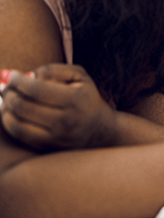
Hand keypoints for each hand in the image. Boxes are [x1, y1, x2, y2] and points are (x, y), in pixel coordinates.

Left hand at [0, 64, 116, 151]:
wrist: (100, 130)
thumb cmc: (85, 97)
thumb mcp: (78, 76)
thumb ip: (52, 70)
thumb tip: (25, 75)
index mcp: (75, 99)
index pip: (37, 89)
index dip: (18, 81)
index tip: (10, 75)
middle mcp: (66, 121)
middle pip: (24, 106)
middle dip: (8, 93)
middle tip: (5, 86)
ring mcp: (56, 137)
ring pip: (17, 124)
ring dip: (5, 109)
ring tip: (7, 99)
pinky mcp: (48, 147)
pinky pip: (19, 135)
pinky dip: (10, 122)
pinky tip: (12, 113)